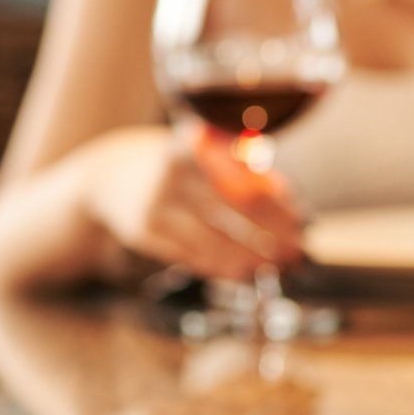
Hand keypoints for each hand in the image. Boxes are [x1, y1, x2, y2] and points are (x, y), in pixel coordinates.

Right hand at [89, 126, 304, 281]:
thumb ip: (245, 172)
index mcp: (194, 144)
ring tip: (274, 265)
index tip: (302, 223)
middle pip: (236, 212)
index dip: (279, 208)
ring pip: (216, 242)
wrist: (111, 176)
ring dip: (252, 258)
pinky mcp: (144, 233)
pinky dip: (222, 266)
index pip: (247, 181)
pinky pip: (193, 257)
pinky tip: (242, 270)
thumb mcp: (205, 153)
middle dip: (272, 236)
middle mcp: (172, 172)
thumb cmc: (177, 168)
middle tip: (296, 251)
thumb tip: (291, 206)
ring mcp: (155, 204)